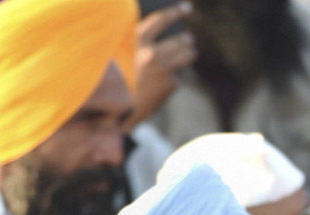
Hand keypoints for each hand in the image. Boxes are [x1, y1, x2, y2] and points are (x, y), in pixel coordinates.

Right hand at [129, 3, 196, 125]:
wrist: (118, 109)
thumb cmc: (118, 80)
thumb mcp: (123, 55)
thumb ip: (139, 45)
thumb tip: (164, 36)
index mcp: (136, 41)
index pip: (161, 19)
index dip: (176, 11)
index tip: (187, 9)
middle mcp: (151, 53)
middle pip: (180, 40)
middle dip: (187, 40)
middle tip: (190, 40)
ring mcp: (162, 69)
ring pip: (187, 56)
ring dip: (190, 53)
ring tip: (192, 53)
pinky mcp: (170, 84)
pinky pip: (177, 78)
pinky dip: (173, 81)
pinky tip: (164, 86)